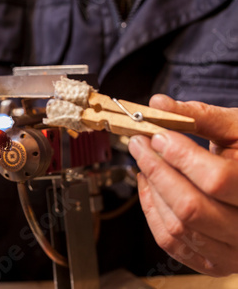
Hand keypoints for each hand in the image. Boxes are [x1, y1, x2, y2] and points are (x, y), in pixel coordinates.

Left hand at [128, 94, 237, 275]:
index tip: (158, 135)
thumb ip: (201, 117)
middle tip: (138, 145)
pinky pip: (172, 243)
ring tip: (143, 163)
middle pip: (191, 207)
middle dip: (156, 171)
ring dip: (151, 191)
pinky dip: (152, 212)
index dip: (181, 156)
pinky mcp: (215, 263)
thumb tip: (158, 103)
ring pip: (177, 227)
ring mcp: (233, 252)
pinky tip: (148, 186)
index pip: (216, 179)